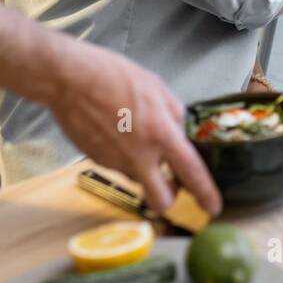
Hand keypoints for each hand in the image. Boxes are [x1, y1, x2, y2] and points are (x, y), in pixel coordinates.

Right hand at [43, 36, 222, 215]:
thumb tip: (181, 133)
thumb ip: (174, 115)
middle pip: (161, 200)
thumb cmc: (112, 76)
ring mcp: (115, 162)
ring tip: (135, 135)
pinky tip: (117, 131)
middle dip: (169, 198)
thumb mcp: (157, 88)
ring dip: (143, 168)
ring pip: (138, 179)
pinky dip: (123, 156)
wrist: (70, 80)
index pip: (191, 172)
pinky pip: (118, 166)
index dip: (205, 193)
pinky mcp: (97, 161)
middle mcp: (139, 155)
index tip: (213, 206)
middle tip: (171, 182)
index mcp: (161, 133)